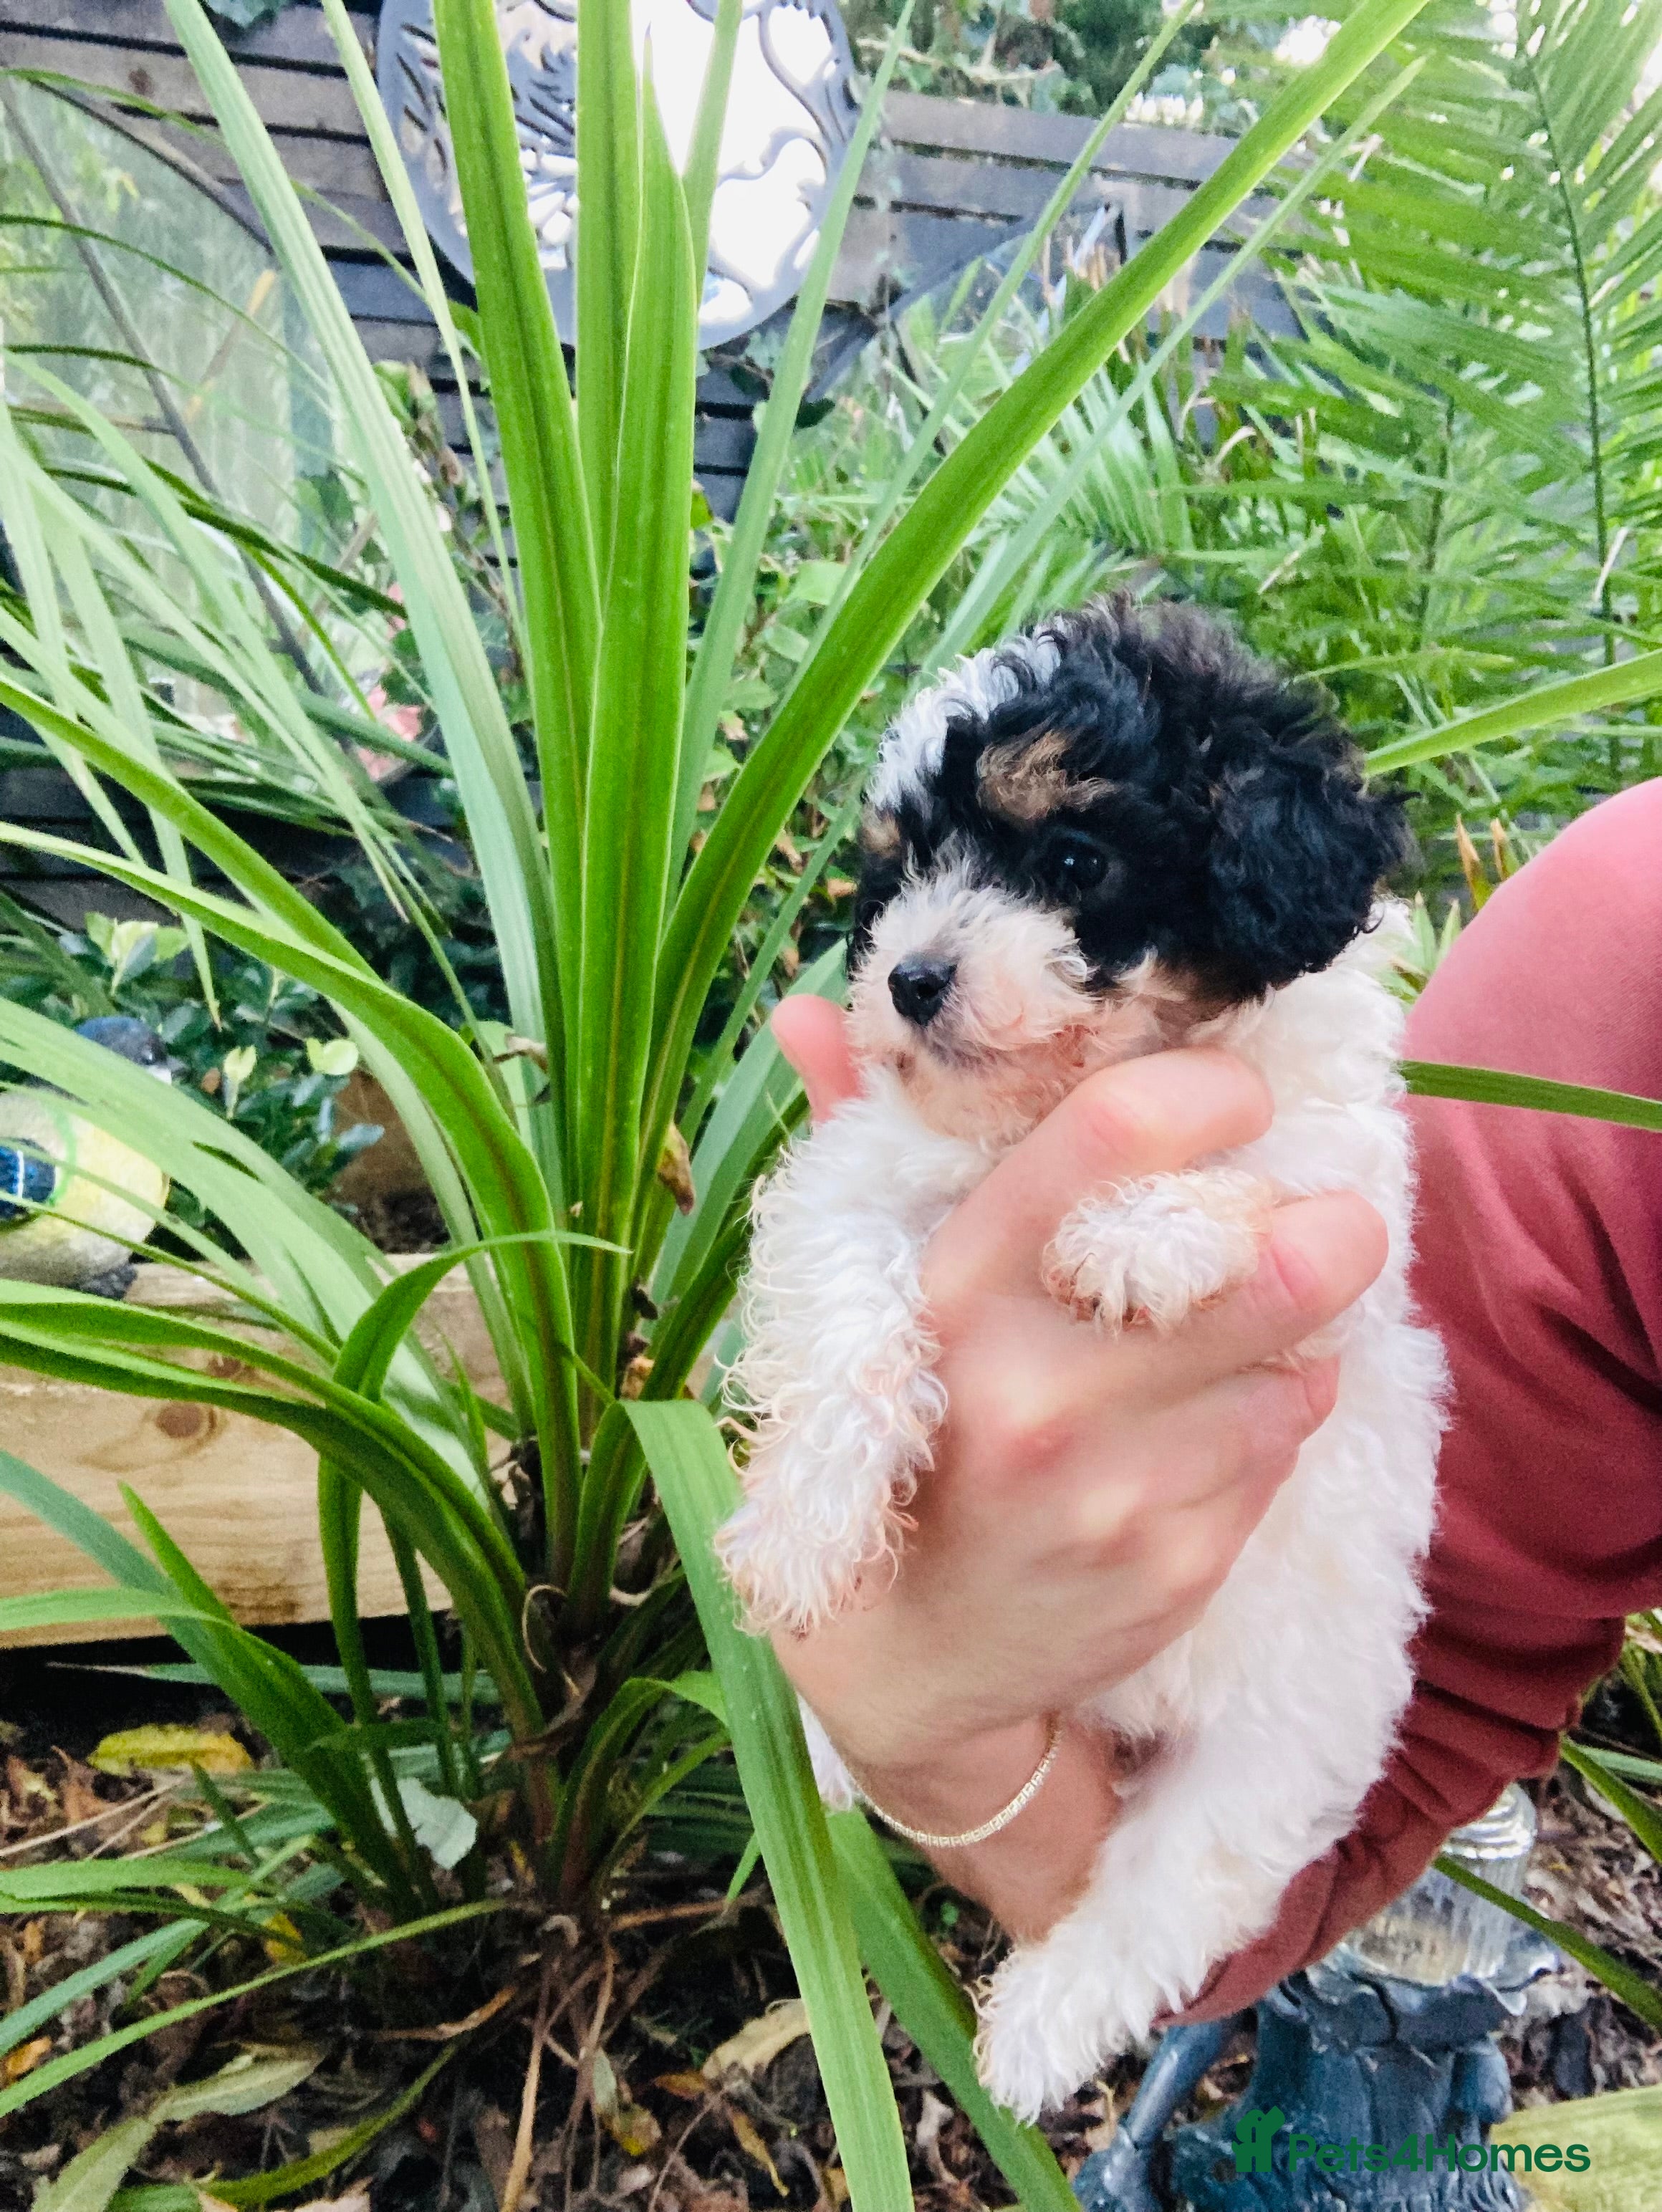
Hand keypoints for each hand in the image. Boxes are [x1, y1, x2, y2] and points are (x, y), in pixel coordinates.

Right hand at [767, 996, 1386, 1936]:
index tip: (1237, 1096)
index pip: (1107, 1141)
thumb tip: (808, 1008)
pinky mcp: (1174, 1566)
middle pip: (1260, 1271)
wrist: (905, 1656)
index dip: (1207, 1094)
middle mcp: (1036, 1390)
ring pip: (1290, 1364)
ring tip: (1255, 1320)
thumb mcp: (854, 1284)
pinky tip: (1218, 1413)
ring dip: (1294, 1332)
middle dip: (1330, 1228)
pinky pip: (1279, 1451)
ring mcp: (1114, 1492)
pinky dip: (1272, 1417)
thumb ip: (853, 1135)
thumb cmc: (887, 1429)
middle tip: (1331, 1212)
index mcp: (953, 1293)